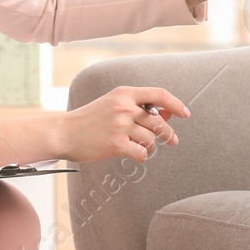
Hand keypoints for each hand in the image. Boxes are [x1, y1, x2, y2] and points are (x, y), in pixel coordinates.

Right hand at [61, 87, 187, 162]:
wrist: (65, 132)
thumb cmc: (90, 119)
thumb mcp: (113, 104)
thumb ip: (138, 107)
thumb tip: (167, 113)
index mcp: (124, 93)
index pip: (159, 94)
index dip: (176, 104)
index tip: (185, 113)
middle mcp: (124, 107)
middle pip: (159, 121)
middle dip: (168, 133)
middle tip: (172, 140)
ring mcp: (120, 125)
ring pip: (151, 139)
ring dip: (149, 146)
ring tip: (139, 146)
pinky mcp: (116, 144)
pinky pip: (142, 153)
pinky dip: (141, 156)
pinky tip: (133, 154)